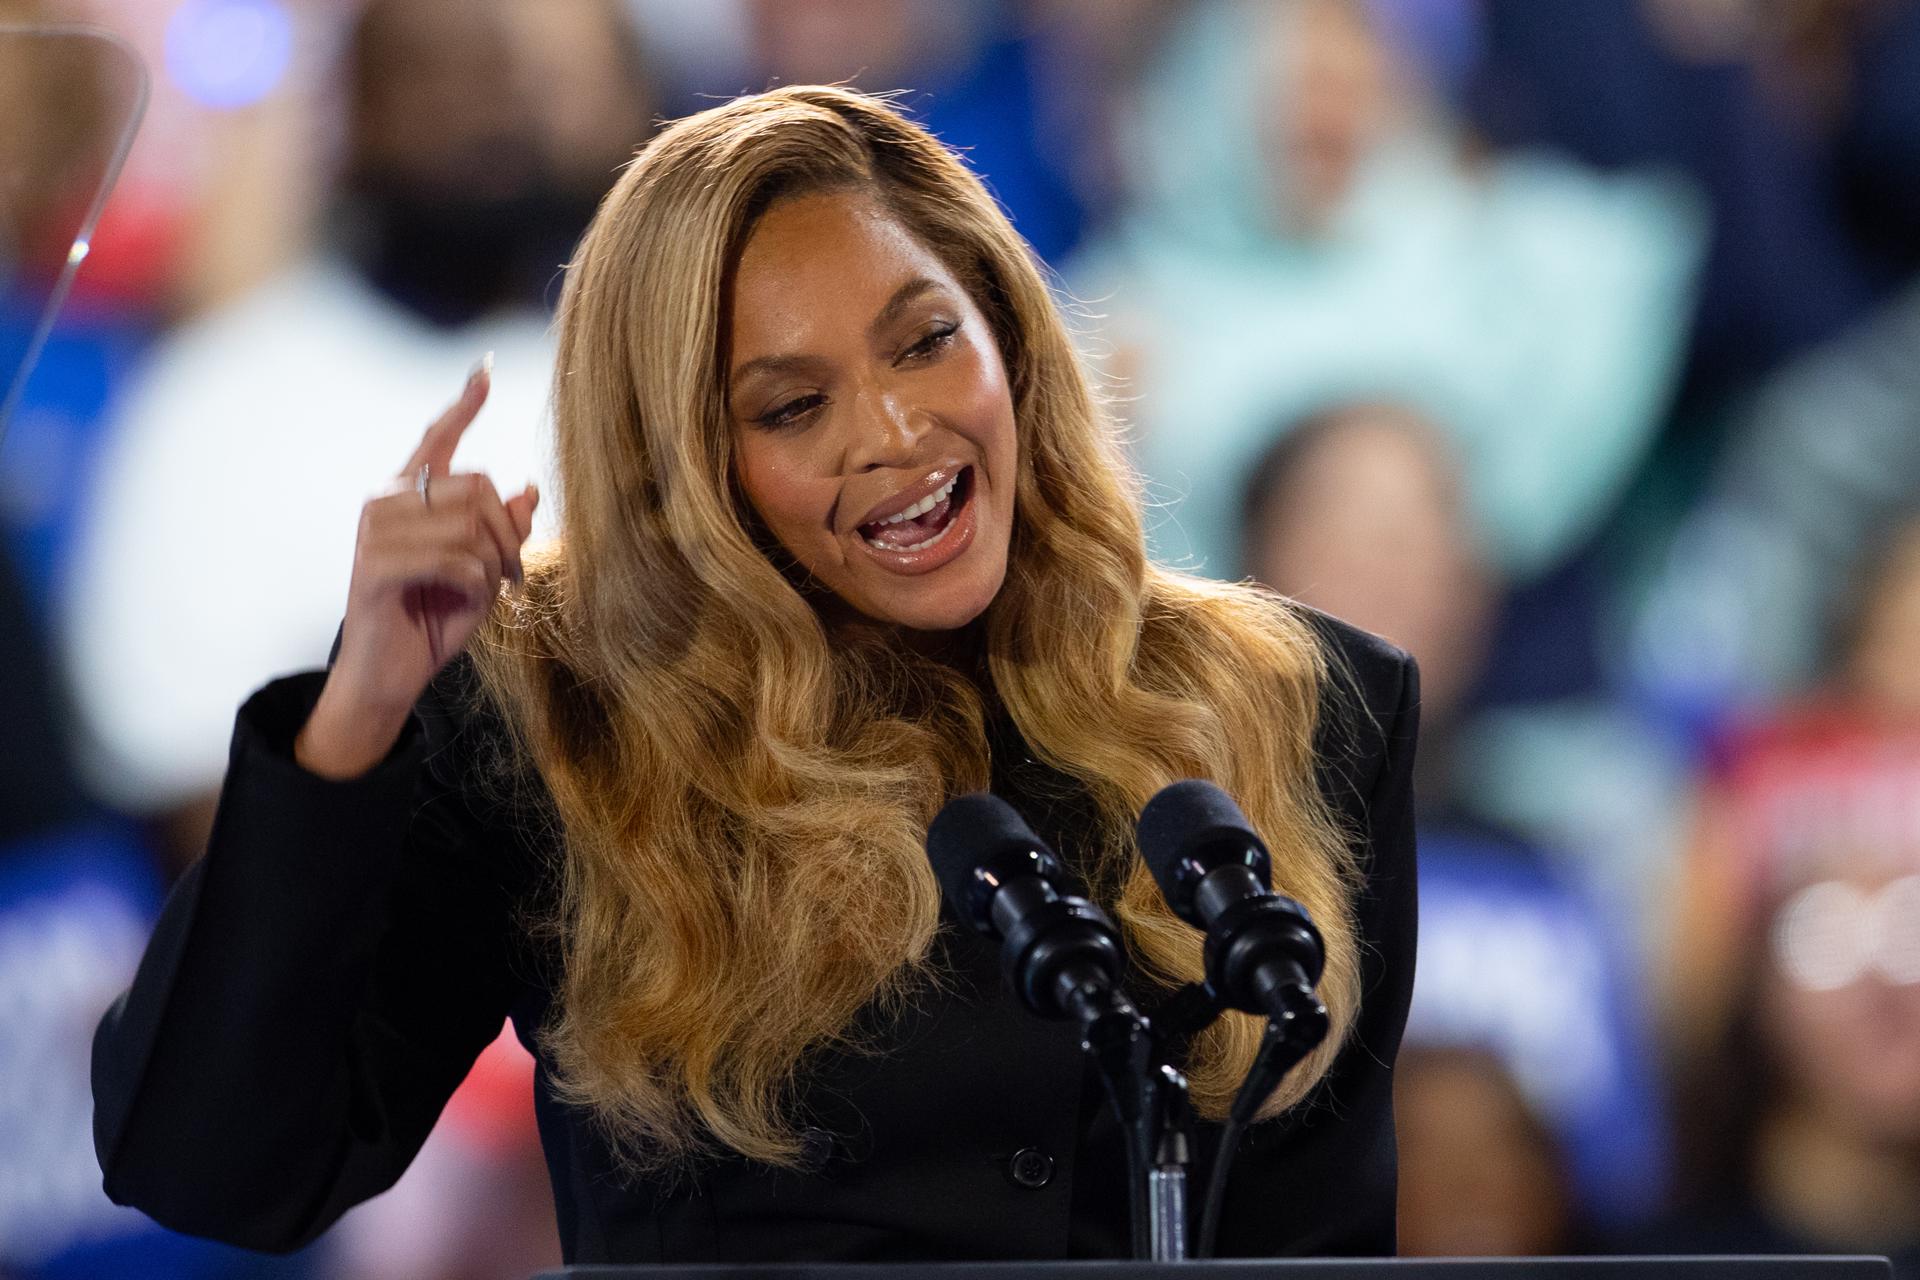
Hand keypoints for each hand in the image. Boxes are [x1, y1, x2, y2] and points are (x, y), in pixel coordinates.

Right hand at [295, 358, 539, 778]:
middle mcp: (386, 500)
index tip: (484, 370)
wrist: (389, 675)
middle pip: (480, 486)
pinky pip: (455, 559)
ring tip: (485, 592)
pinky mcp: (373, 565)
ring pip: (472, 525)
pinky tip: (464, 601)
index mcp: (409, 495)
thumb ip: (504, 530)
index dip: (463, 405)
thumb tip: (531, 489)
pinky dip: (476, 586)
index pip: (437, 437)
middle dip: (510, 534)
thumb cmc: (434, 619)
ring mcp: (375, 530)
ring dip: (495, 566)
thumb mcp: (483, 571)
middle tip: (511, 575)